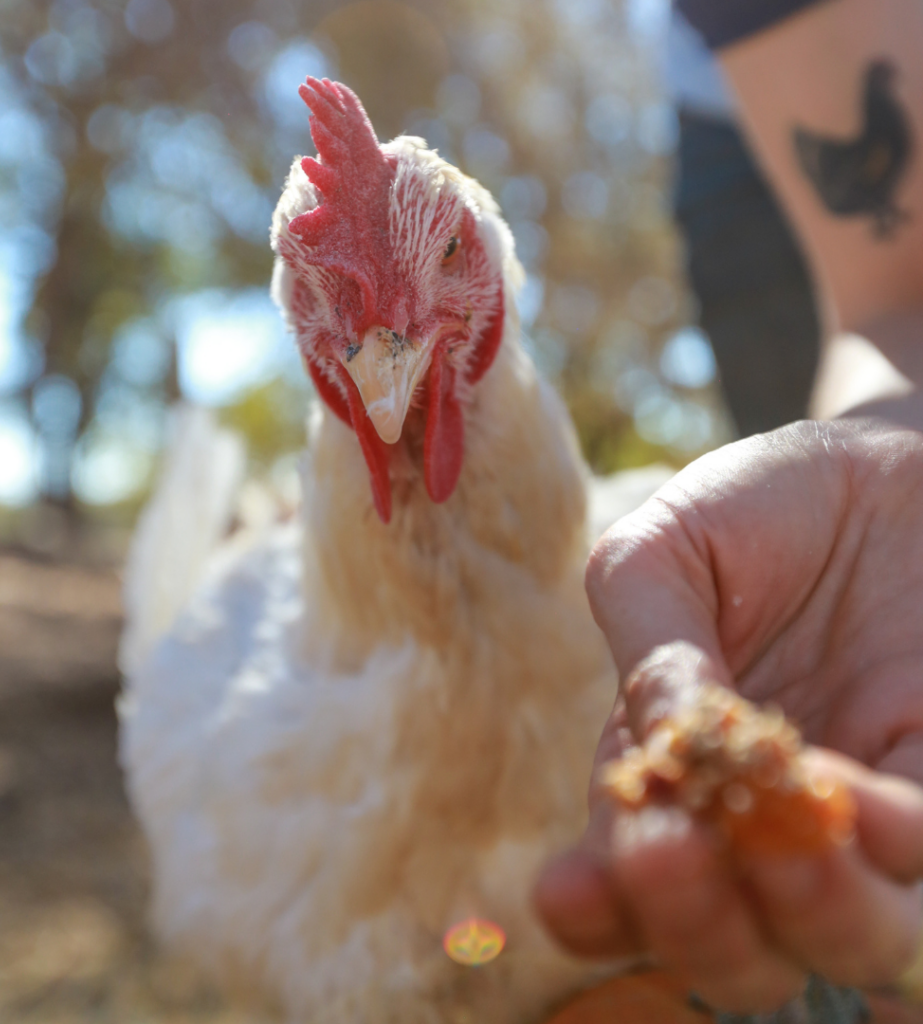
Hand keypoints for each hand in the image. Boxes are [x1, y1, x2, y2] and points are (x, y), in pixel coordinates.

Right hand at [536, 419, 922, 1012]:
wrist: (887, 465)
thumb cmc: (760, 505)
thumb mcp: (668, 550)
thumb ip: (650, 641)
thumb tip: (664, 742)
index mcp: (671, 771)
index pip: (623, 880)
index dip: (595, 907)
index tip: (567, 890)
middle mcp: (758, 823)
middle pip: (731, 950)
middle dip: (693, 926)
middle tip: (670, 851)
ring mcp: (859, 823)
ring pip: (841, 945)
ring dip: (805, 916)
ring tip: (784, 840)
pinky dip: (888, 845)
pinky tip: (849, 799)